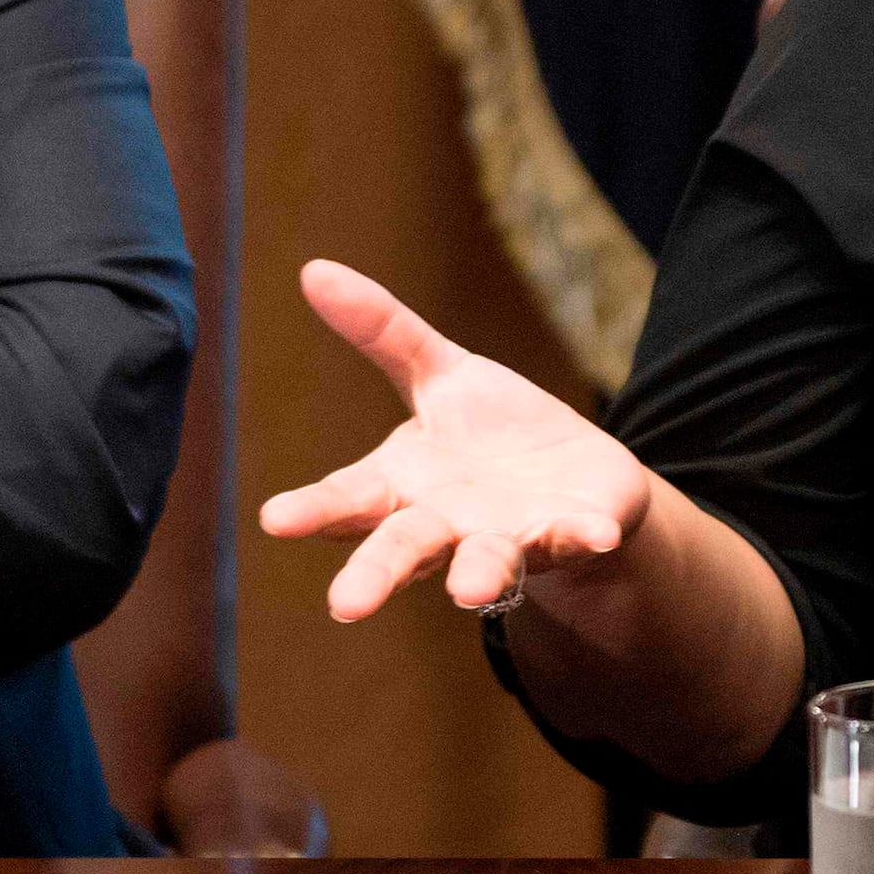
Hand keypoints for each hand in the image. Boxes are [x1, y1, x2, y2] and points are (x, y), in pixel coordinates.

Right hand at [259, 259, 653, 619]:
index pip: (347, 500)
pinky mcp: (569, 534)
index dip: (313, 510)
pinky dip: (585, 537)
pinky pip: (576, 539)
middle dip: (377, 573)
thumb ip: (382, 331)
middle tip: (345, 604)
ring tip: (468, 588)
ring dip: (478, 574)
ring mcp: (506, 537)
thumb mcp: (438, 372)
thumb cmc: (486, 432)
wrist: (570, 477)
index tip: (274, 519)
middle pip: (404, 549)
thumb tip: (312, 268)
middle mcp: (446, 525)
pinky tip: (599, 533)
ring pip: (485, 563)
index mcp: (401, 486)